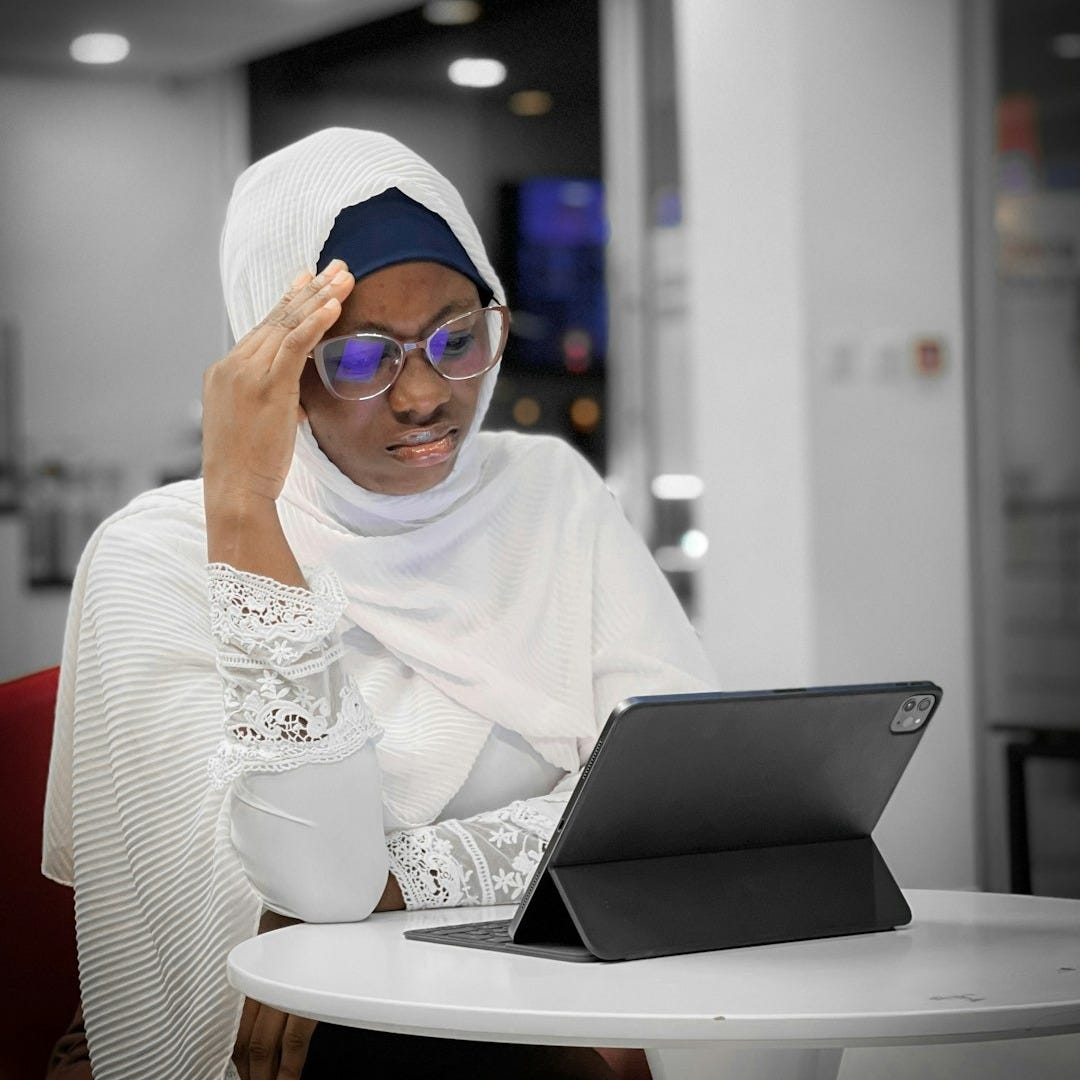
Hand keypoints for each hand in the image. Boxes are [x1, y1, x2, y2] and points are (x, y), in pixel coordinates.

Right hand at [202, 260, 353, 512]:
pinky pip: (293, 344)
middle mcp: (233, 365)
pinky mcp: (266, 387)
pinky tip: (333, 304)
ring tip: (344, 277)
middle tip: (335, 267)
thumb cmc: (249, 468)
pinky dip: (314, 321)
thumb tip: (295, 401)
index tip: (308, 280)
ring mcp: (246, 373)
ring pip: (286, 325)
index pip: (264, 329)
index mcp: (227, 372)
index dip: (289, 302)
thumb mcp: (260, 426)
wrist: (234, 490)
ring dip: (319, 298)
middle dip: (309, 290)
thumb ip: (274, 403)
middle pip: (276, 318)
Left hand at [232, 911, 317, 1079]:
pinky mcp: (307, 994)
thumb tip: (266, 992)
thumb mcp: (282, 930)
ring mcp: (283, 986)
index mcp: (253, 961)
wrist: (340, 894)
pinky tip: (288, 1079)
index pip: (236, 1021)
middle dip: (250, 1070)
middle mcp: (262, 975)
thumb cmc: (315, 909)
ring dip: (265, 1074)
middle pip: (246, 1038)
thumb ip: (273, 961)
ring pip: (263, 1045)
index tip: (242, 1066)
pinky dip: (289, 1069)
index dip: (237, 1052)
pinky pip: (293, 1042)